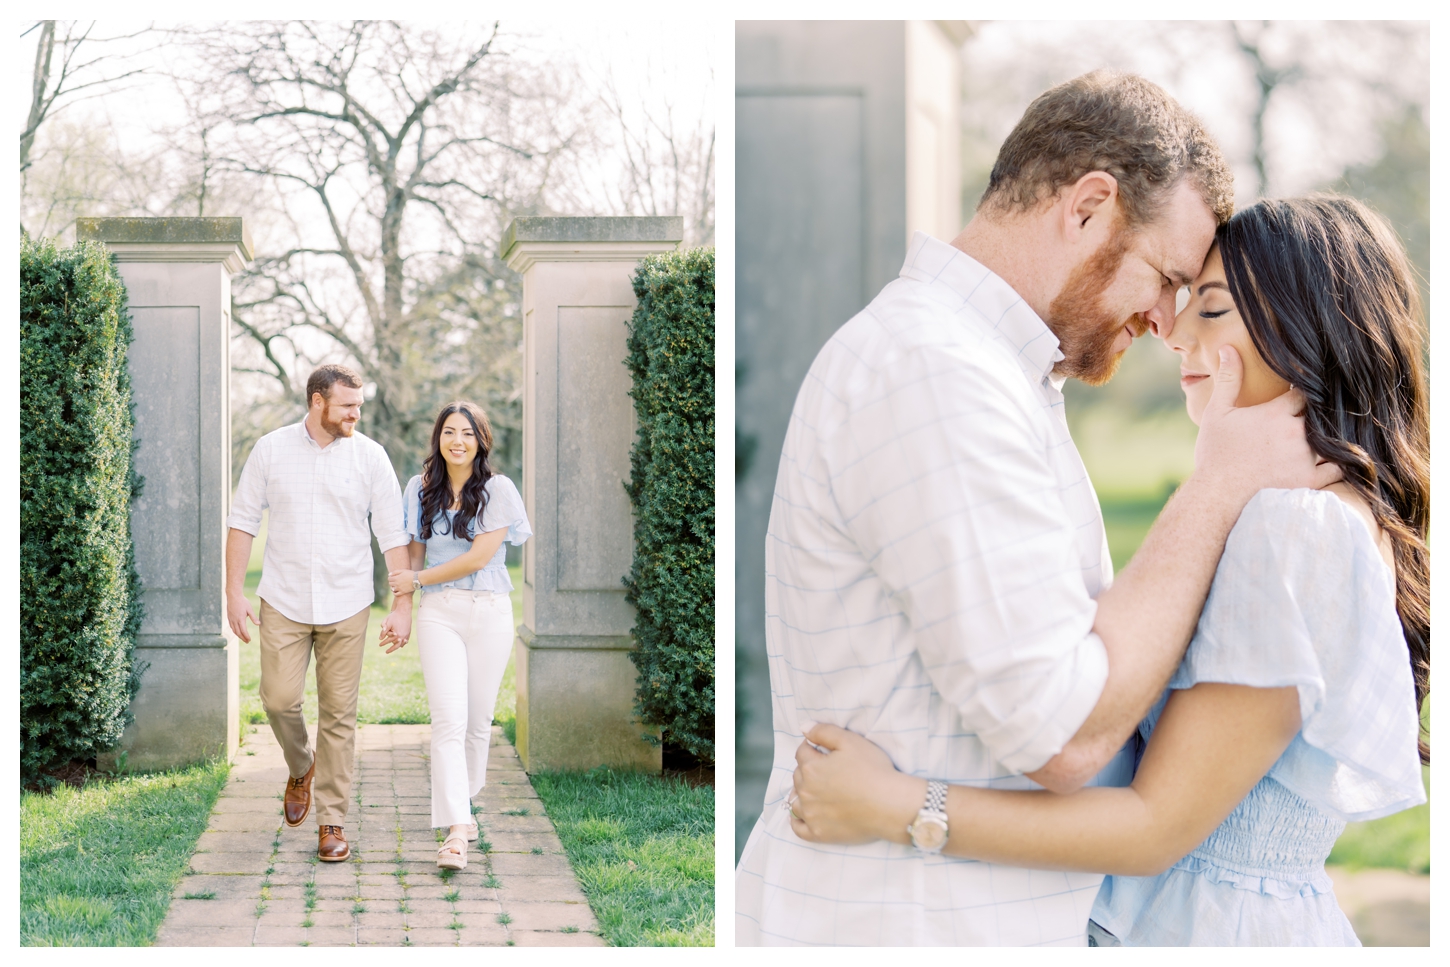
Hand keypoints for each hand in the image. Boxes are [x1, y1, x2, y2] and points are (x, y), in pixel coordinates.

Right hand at [227, 591, 259, 642]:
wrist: (233, 596)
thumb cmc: (243, 602)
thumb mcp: (250, 609)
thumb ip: (253, 617)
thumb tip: (258, 624)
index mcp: (240, 619)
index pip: (243, 631)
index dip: (246, 636)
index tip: (249, 640)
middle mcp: (234, 620)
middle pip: (238, 632)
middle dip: (242, 638)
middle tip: (247, 642)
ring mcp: (231, 619)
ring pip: (234, 630)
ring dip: (238, 635)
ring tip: (243, 638)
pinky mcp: (229, 617)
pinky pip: (231, 627)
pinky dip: (235, 631)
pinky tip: (237, 632)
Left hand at [379, 608, 411, 653]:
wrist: (404, 610)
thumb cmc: (394, 616)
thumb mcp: (387, 623)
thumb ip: (383, 632)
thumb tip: (380, 639)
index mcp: (397, 634)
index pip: (389, 641)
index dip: (383, 643)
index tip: (379, 645)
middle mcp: (403, 636)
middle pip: (396, 646)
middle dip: (391, 649)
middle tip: (386, 652)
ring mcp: (407, 634)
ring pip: (402, 644)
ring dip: (398, 646)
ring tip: (394, 648)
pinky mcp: (409, 632)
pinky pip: (406, 640)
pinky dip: (403, 643)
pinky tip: (401, 645)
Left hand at [387, 568, 416, 594]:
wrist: (417, 579)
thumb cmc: (410, 574)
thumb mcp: (403, 570)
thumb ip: (395, 572)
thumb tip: (389, 574)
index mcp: (396, 578)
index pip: (389, 579)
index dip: (390, 577)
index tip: (393, 577)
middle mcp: (396, 584)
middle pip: (390, 584)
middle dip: (391, 582)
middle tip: (395, 581)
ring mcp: (399, 588)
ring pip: (392, 589)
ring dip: (392, 587)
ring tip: (396, 585)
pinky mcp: (402, 592)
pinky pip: (396, 594)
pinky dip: (394, 593)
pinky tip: (395, 591)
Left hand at [789, 722, 922, 845]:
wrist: (891, 805)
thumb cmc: (873, 770)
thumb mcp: (850, 741)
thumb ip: (823, 731)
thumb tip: (803, 728)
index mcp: (811, 768)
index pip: (802, 753)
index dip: (812, 748)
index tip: (823, 750)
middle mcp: (806, 792)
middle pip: (798, 776)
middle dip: (808, 769)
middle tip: (827, 770)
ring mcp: (811, 815)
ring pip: (795, 801)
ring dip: (802, 793)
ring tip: (816, 791)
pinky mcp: (819, 834)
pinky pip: (798, 828)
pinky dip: (798, 820)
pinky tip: (804, 815)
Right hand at [1193, 346, 1340, 500]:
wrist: (1217, 495)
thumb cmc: (1215, 453)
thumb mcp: (1217, 412)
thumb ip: (1228, 379)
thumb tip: (1228, 348)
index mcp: (1277, 413)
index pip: (1304, 393)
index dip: (1304, 392)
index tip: (1303, 395)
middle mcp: (1296, 433)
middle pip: (1320, 415)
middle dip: (1318, 414)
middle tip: (1316, 414)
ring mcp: (1306, 458)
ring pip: (1332, 440)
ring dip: (1330, 437)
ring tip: (1329, 435)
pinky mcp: (1310, 481)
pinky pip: (1337, 469)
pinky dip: (1339, 463)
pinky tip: (1335, 459)